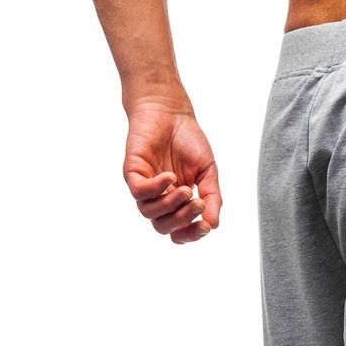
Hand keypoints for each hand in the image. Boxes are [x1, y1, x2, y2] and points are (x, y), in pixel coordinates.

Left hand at [123, 100, 221, 243]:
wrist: (171, 112)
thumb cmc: (189, 141)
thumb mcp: (208, 172)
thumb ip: (212, 197)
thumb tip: (213, 224)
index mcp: (177, 203)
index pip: (179, 231)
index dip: (191, 234)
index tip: (206, 225)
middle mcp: (158, 198)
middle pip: (163, 227)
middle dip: (183, 220)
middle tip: (198, 203)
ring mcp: (144, 186)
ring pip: (149, 213)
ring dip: (171, 205)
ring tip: (187, 189)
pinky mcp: (132, 172)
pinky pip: (139, 192)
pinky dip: (156, 188)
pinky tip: (171, 177)